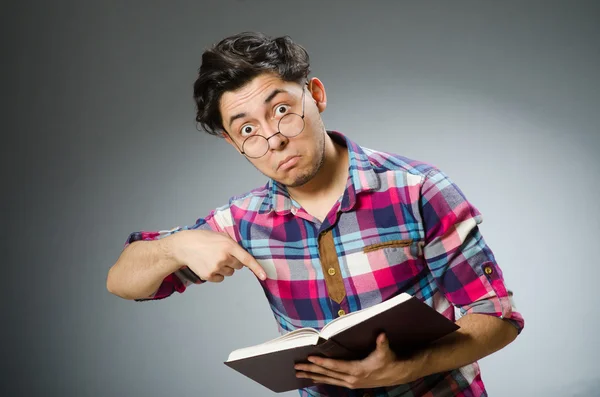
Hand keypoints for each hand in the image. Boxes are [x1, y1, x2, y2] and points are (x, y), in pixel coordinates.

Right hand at [168, 229, 265, 281]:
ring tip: (213, 258)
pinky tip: (209, 264)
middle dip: (233, 261)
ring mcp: (216, 267)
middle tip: (221, 254)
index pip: (247, 259)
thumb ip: (233, 244)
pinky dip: (217, 274)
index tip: (265, 276)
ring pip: (230, 273)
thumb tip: (245, 256)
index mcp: (229, 245)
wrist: (184, 246)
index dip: (257, 268)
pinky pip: (221, 279)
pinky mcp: (208, 275)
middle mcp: (224, 257)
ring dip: (225, 268)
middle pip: (238, 267)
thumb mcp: (221, 236)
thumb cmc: (204, 239)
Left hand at [294, 333, 417, 388]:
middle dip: (311, 370)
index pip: (336, 366)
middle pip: (327, 374)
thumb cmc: (389, 361)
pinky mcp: (351, 383)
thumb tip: (382, 335)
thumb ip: (382, 344)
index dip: (322, 362)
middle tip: (296, 367)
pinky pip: (332, 381)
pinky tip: (313, 378)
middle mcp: (351, 378)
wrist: (396, 374)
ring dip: (313, 376)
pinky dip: (321, 379)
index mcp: (357, 370)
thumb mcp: (386, 352)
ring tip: (299, 374)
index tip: (310, 358)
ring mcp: (350, 382)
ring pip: (327, 379)